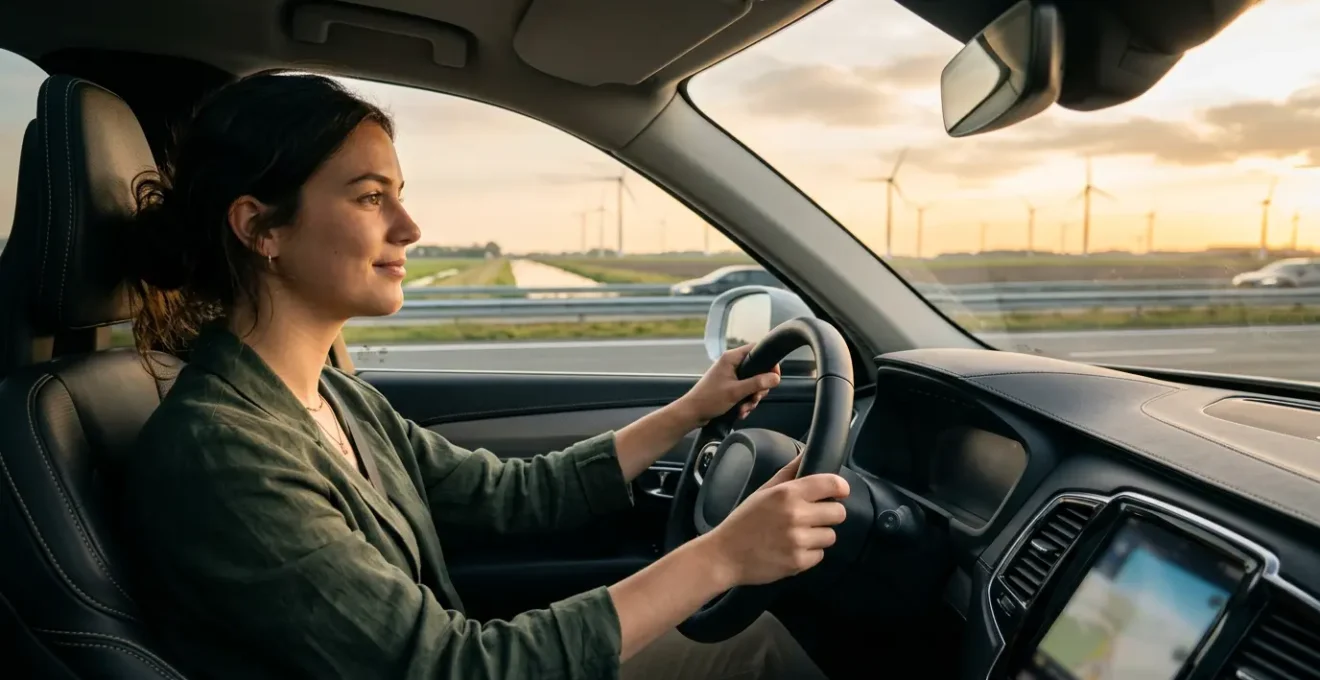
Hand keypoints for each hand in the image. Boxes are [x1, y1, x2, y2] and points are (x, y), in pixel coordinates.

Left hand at [676, 344, 781, 425]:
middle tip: (755, 398)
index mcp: (732, 358)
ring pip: (753, 384)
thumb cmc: (709, 399)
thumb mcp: (736, 391)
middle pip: (758, 370)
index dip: (769, 362)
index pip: (757, 349)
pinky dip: (746, 402)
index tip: (774, 376)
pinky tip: (741, 412)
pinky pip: (746, 392)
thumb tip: (776, 378)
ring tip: (744, 409)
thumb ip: (757, 383)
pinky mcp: (730, 386)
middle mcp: (732, 364)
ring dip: (752, 398)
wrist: (692, 413)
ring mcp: (731, 376)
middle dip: (759, 388)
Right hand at [700, 455, 849, 586]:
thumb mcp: (763, 491)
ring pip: (831, 535)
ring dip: (818, 535)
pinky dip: (809, 554)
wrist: (724, 555)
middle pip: (839, 512)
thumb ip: (789, 472)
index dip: (840, 487)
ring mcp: (798, 540)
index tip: (838, 492)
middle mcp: (795, 515)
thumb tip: (806, 452)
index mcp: (787, 493)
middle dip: (829, 514)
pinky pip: (820, 555)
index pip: (832, 484)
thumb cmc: (744, 521)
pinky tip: (792, 549)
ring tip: (798, 535)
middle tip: (812, 517)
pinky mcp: (798, 562)